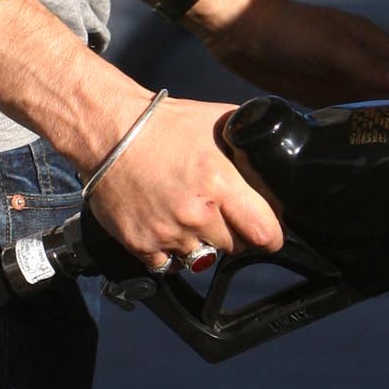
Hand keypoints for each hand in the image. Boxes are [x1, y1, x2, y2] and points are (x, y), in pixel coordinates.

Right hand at [85, 96, 285, 265]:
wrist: (109, 131)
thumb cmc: (164, 124)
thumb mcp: (220, 122)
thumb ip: (252, 147)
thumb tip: (279, 164)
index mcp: (220, 183)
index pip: (265, 233)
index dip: (272, 234)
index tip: (269, 232)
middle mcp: (196, 214)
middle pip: (235, 247)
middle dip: (234, 233)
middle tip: (221, 212)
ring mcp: (167, 233)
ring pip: (202, 258)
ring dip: (201, 243)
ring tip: (189, 215)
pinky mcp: (141, 245)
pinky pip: (168, 266)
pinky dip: (171, 253)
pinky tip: (167, 226)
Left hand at [204, 0, 388, 127]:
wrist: (236, 29)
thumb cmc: (282, 27)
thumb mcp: (326, 44)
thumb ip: (364, 63)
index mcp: (370, 42)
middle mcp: (363, 60)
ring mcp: (343, 77)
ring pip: (386, 101)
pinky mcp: (322, 92)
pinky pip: (357, 112)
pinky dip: (375, 126)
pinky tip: (381, 143)